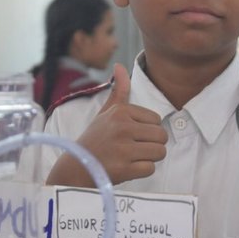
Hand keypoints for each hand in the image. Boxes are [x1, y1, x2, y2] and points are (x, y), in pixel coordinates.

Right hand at [66, 65, 168, 186]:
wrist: (76, 167)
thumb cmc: (95, 139)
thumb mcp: (105, 113)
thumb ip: (118, 91)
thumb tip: (119, 66)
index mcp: (120, 112)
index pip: (156, 119)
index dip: (147, 130)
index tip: (130, 135)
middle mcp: (122, 127)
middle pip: (161, 136)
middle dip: (152, 144)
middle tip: (134, 149)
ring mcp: (123, 149)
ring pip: (159, 152)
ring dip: (150, 158)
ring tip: (132, 157)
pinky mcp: (124, 169)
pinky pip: (151, 168)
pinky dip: (142, 171)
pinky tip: (128, 168)